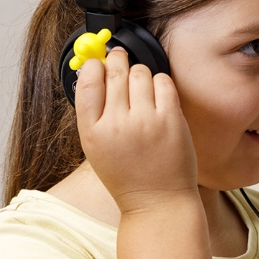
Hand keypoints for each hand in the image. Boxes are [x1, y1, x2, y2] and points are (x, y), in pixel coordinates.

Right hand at [74, 46, 198, 213]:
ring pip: (140, 72)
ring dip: (139, 72)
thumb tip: (96, 72)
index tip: (98, 62)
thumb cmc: (127, 175)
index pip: (88, 83)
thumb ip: (94, 113)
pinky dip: (160, 82)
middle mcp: (117, 124)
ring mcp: (145, 121)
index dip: (93, 66)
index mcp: (93, 132)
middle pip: (114, 72)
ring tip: (140, 85)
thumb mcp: (97, 148)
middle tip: (119, 57)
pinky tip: (158, 93)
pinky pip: (163, 82)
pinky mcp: (170, 120)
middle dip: (117, 59)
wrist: (158, 201)